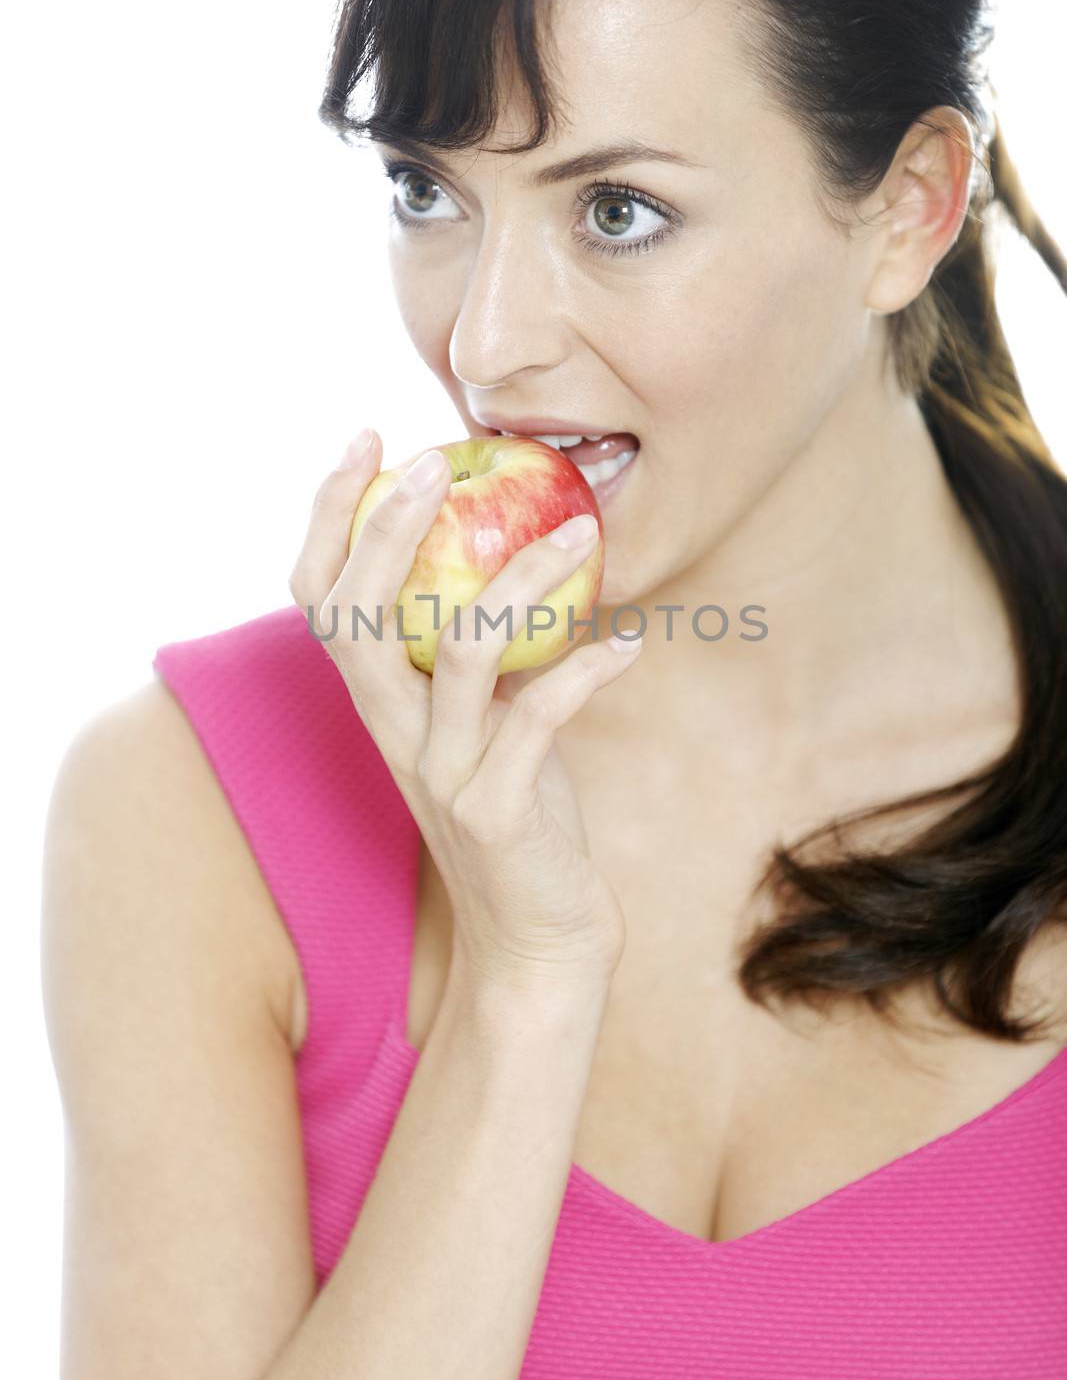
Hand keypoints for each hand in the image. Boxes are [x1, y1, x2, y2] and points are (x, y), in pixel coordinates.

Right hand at [288, 431, 643, 994]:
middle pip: (358, 617)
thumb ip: (474, 650)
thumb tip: (511, 548)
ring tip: (583, 532)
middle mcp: (394, 733)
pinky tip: (627, 643)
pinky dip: (587, 670)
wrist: (534, 940)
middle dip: (389, 527)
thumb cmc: (518, 810)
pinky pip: (540, 719)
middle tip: (436, 460)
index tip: (366, 439)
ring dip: (523, 578)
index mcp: (380, 703)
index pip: (321, 598)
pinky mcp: (498, 811)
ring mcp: (442, 774)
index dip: (329, 516)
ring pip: (461, 653)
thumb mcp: (480, 723)